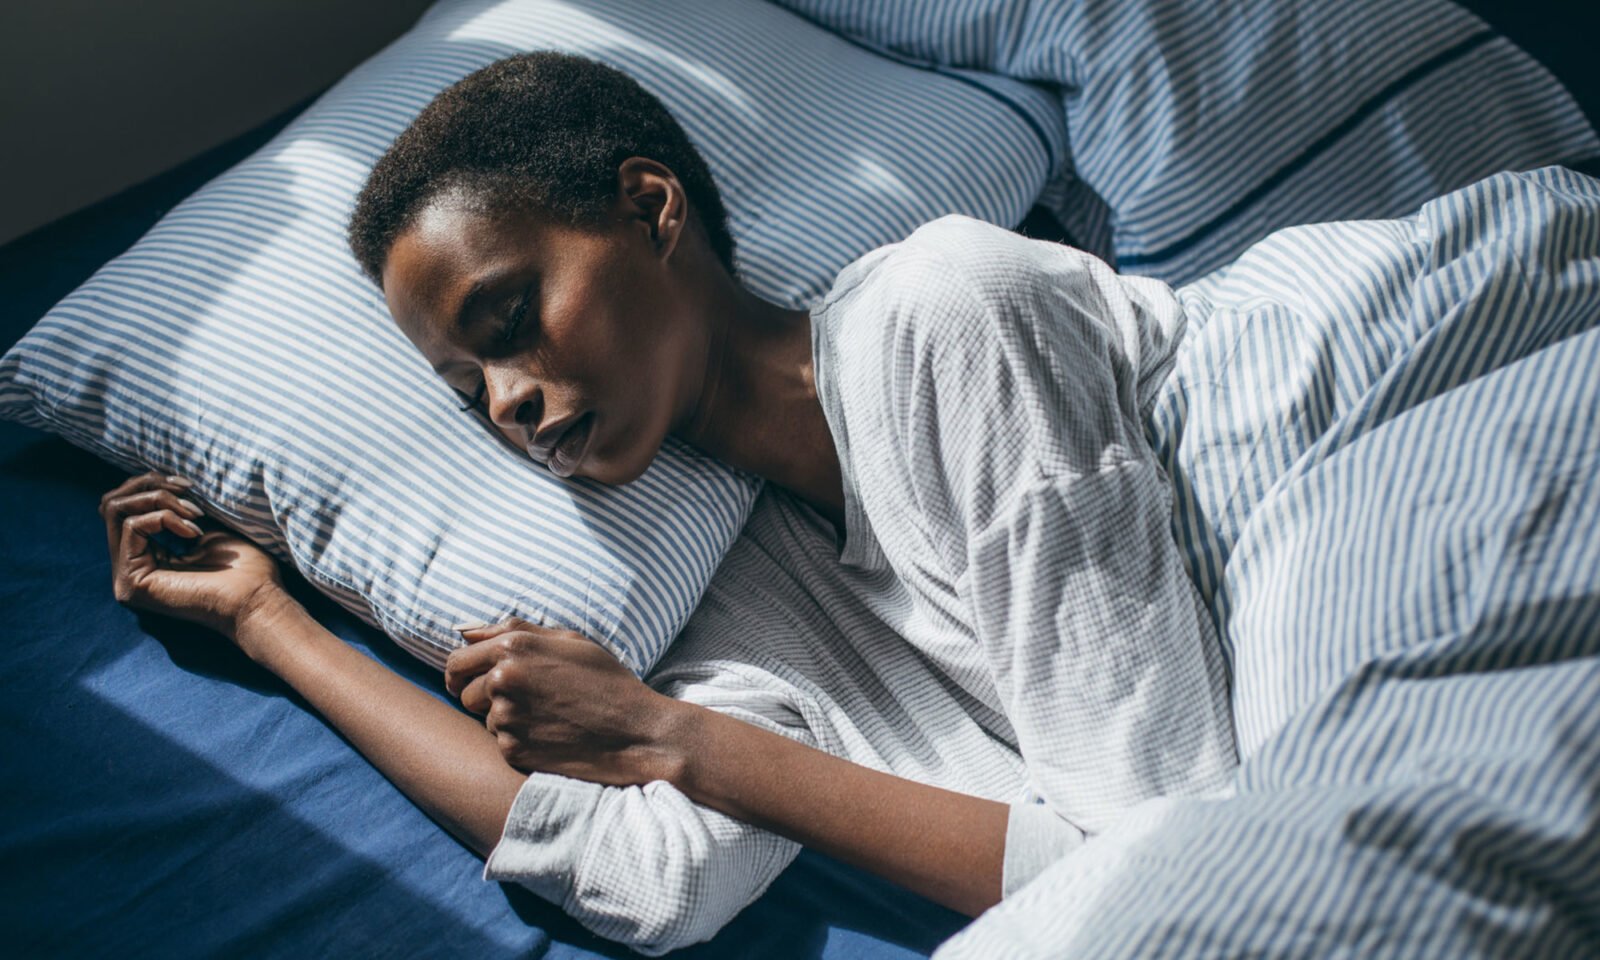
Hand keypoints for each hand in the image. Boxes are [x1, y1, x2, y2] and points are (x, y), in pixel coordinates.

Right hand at [101, 471, 285, 642]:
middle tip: (186, 489)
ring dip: (159, 498)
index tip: (189, 486)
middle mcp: (130, 569)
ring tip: (194, 512)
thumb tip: (158, 485)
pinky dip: (166, 518)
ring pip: (116, 511)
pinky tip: (194, 533)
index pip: (125, 508)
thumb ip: (176, 512)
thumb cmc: (243, 568)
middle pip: (112, 505)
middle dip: (149, 485)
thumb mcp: (203, 528)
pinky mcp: (131, 581)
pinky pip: (133, 527)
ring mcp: (126, 577)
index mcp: (146, 558)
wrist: (256, 599)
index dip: (153, 485)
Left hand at [445, 619, 686, 785]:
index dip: (460, 673)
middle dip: (482, 696)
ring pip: (484, 719)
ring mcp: (506, 717)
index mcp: (513, 647)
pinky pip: (500, 743)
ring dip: (503, 718)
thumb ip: (513, 630)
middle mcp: (502, 680)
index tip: (468, 681)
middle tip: (518, 700)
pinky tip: (550, 735)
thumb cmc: (606, 680)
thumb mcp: (569, 641)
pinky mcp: (512, 750)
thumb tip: (465, 632)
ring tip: (544, 716)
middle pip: (464, 692)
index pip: (456, 661)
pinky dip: (519, 740)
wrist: (635, 732)